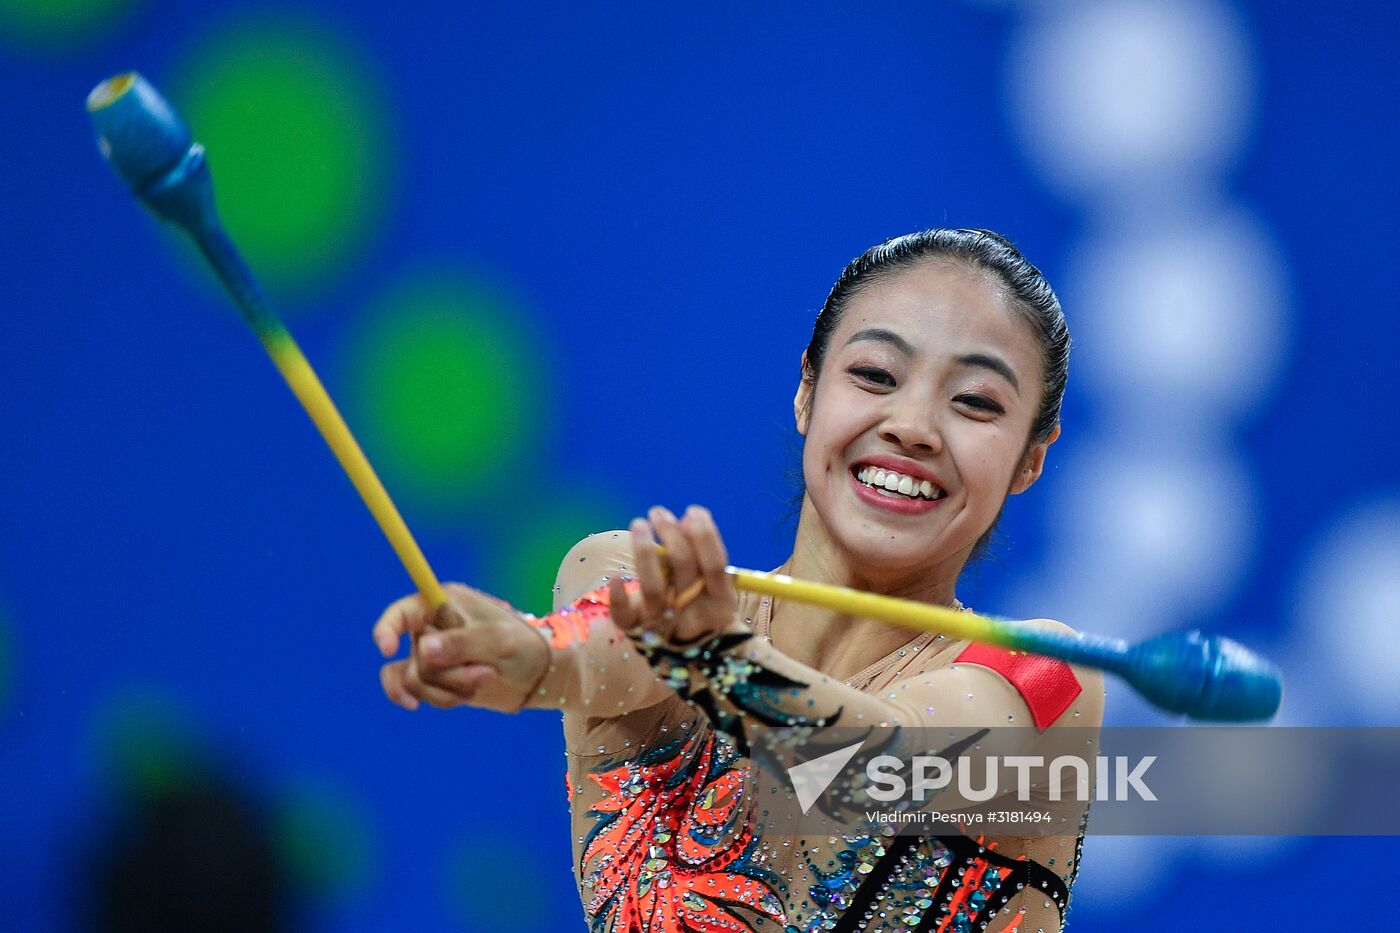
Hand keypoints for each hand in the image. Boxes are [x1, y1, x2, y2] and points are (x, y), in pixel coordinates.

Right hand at [373, 583, 548, 712]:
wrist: (538, 674)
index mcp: (444, 603)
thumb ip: (461, 642)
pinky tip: (454, 701)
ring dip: (448, 688)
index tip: (388, 649)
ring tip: (484, 679)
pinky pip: (415, 692)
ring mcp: (431, 655)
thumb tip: (420, 649)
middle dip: (448, 674)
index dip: (387, 629)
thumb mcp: (499, 640)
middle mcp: (432, 628)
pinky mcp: (435, 679)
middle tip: (486, 671)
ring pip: (414, 680)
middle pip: (414, 657)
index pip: (401, 613)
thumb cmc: (523, 645)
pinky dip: (436, 699)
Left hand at [609, 505, 743, 646]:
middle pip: (684, 569)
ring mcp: (665, 625)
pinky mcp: (637, 632)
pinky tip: (614, 577)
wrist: (691, 654)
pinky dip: (619, 597)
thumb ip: (703, 554)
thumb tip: (690, 516)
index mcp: (721, 603)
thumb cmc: (701, 604)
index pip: (715, 566)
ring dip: (645, 551)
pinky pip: (625, 618)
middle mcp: (695, 615)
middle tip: (658, 512)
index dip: (705, 536)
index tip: (693, 511)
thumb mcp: (712, 585)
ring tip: (639, 524)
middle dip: (672, 534)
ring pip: (654, 588)